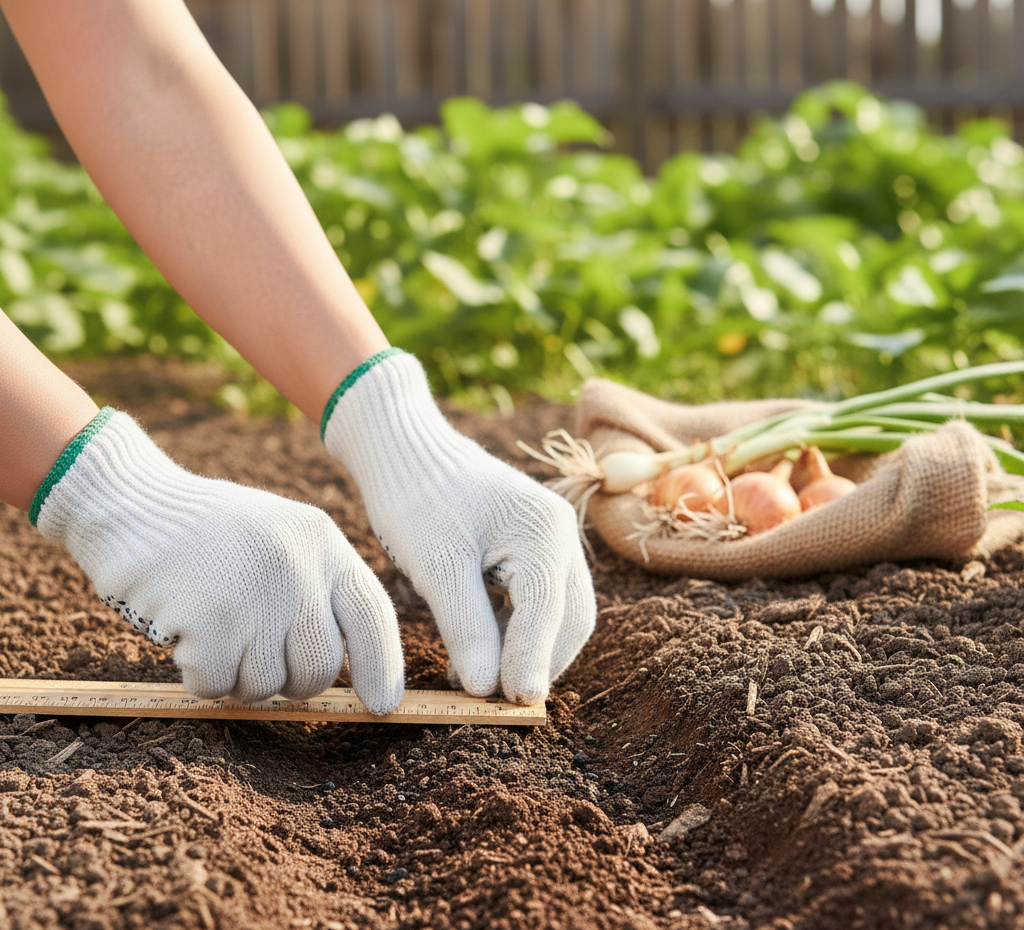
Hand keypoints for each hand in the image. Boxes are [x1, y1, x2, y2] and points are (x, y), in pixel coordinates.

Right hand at [31, 408, 403, 710]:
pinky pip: (216, 686)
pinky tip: (185, 633)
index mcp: (323, 543)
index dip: (382, 666)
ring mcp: (258, 595)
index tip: (382, 705)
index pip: (372, 615)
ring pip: (266, 685)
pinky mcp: (211, 621)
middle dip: (289, 680)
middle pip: (320, 668)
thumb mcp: (282, 538)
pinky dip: (198, 675)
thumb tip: (342, 670)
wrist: (134, 504)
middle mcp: (300, 568)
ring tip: (213, 627)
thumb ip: (316, 588)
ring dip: (236, 675)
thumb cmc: (210, 533)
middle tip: (252, 654)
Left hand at [322, 349, 595, 703]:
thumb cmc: (416, 498)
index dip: (531, 661)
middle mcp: (560, 534)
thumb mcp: (436, 565)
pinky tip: (482, 652)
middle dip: (539, 661)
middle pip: (569, 618)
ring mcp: (551, 540)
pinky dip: (518, 631)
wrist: (404, 450)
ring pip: (558, 613)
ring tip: (485, 683)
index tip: (514, 705)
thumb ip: (466, 626)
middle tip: (500, 703)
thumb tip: (485, 689)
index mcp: (545, 531)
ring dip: (529, 650)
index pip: (548, 611)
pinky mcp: (532, 548)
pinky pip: (539, 601)